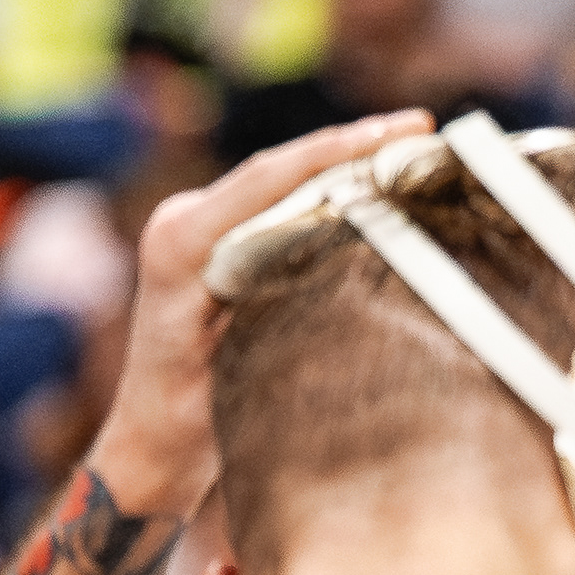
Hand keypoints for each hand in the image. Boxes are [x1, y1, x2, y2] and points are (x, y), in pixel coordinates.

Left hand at [85, 109, 433, 520]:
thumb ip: (278, 302)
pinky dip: (331, 199)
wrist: (153, 445)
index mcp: (181, 241)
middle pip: (282, 169)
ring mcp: (200, 233)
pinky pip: (280, 211)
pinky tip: (378, 195)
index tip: (396, 133)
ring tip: (412, 151)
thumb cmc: (188, 421)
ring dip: (347, 167)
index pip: (270, 178)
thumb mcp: (238, 363)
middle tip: (421, 130)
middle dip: (352, 146)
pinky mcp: (219, 249)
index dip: (337, 150)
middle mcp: (185, 223)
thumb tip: (346, 249)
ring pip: (284, 185)